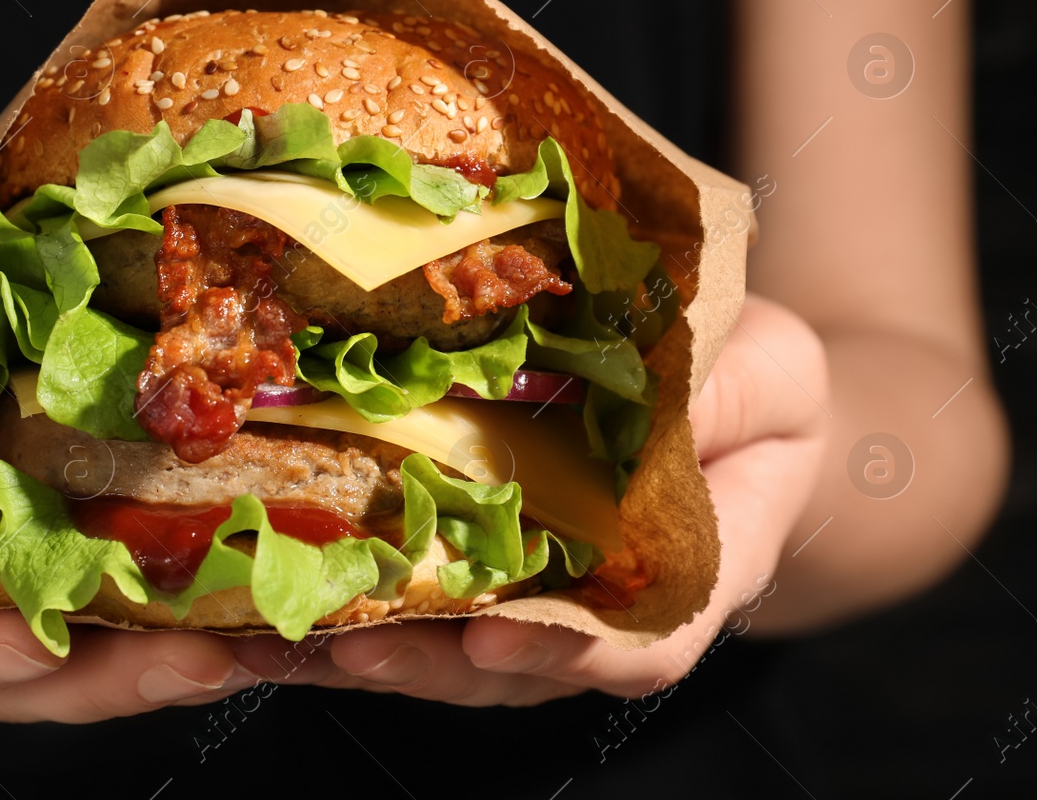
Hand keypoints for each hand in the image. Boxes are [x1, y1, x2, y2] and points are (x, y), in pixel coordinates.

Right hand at [0, 290, 256, 721]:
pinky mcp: (66, 559)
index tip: (32, 646)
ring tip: (276, 636)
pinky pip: (135, 596)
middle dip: (119, 677)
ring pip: (102, 651)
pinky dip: (206, 600)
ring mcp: (11, 594)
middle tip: (210, 658)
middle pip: (32, 674)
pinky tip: (285, 582)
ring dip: (188, 652)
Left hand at [232, 293, 828, 703]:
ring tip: (277, 640)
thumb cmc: (757, 378)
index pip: (642, 642)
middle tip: (350, 648)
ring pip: (450, 648)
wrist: (723, 386)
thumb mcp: (771, 372)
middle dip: (430, 663)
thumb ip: (733, 398)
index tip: (490, 640)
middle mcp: (606, 601)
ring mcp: (538, 589)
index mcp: (692, 567)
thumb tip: (662, 398)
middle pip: (518, 664)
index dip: (567, 651)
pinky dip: (343, 607)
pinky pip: (413, 599)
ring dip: (365, 650)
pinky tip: (265, 607)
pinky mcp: (478, 558)